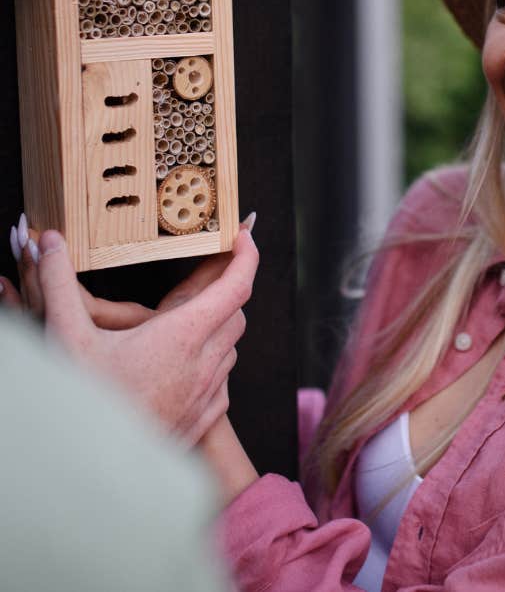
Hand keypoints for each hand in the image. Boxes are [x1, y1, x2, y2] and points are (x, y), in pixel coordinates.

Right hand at [7, 227, 258, 444]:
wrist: (87, 475)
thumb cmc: (82, 407)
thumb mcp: (65, 337)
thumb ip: (57, 284)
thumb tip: (49, 243)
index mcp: (183, 335)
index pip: (237, 285)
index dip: (248, 256)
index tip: (244, 237)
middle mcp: (204, 363)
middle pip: (237, 313)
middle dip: (227, 289)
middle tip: (206, 279)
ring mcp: (208, 394)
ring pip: (231, 348)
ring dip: (218, 328)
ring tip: (189, 321)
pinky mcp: (202, 419)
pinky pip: (222, 382)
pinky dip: (212, 364)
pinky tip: (185, 365)